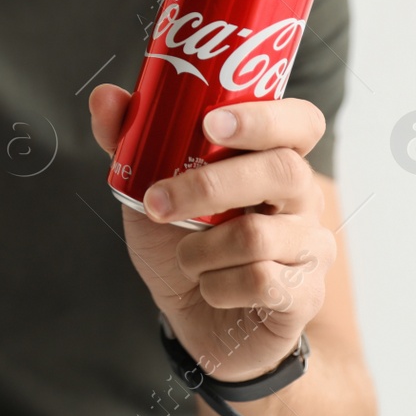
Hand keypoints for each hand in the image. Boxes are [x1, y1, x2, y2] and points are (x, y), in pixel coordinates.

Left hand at [89, 85, 335, 382]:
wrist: (194, 318)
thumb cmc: (181, 241)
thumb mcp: (148, 190)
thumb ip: (129, 142)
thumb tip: (104, 97)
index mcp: (273, 159)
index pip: (299, 122)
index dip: (264, 117)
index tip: (210, 122)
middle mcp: (304, 198)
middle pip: (283, 171)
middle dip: (208, 186)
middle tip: (157, 201)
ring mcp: (311, 247)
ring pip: (257, 235)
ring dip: (199, 249)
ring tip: (186, 256)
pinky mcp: (304, 293)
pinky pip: (259, 281)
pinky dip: (215, 285)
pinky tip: (209, 286)